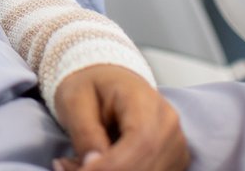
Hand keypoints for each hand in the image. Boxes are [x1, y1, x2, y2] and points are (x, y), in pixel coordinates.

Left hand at [51, 65, 188, 170]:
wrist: (107, 82)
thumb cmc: (91, 87)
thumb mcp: (75, 100)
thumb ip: (85, 132)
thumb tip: (94, 163)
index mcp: (145, 100)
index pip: (141, 141)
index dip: (113, 165)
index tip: (83, 169)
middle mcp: (168, 125)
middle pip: (145, 166)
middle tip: (69, 167)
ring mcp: (174, 146)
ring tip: (78, 164)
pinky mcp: (171, 164)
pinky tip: (96, 167)